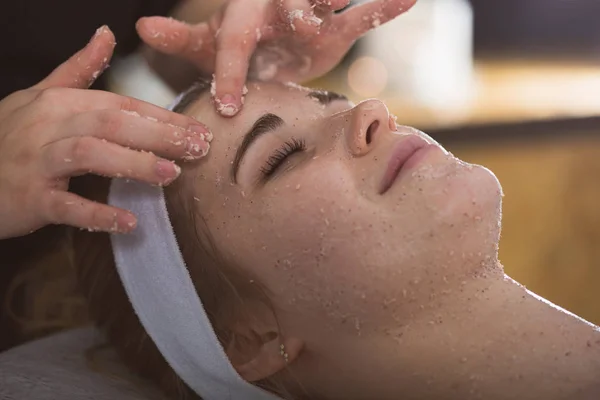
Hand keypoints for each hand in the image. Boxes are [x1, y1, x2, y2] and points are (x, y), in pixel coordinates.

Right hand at [0, 26, 211, 239]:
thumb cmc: (10, 135)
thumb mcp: (41, 96)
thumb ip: (78, 69)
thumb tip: (107, 33)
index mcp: (60, 101)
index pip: (122, 104)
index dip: (163, 117)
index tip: (199, 130)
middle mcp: (49, 125)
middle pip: (111, 122)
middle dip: (158, 134)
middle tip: (197, 149)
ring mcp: (37, 161)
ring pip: (90, 154)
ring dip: (133, 164)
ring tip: (171, 176)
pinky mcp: (29, 198)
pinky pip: (66, 205)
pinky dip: (97, 214)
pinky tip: (129, 223)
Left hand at [137, 0, 416, 116]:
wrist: (269, 26)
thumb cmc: (237, 36)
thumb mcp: (208, 41)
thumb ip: (182, 39)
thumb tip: (140, 27)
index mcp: (242, 18)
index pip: (231, 42)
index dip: (227, 72)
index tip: (227, 107)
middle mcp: (278, 9)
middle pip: (290, 10)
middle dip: (299, 15)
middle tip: (303, 21)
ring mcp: (311, 14)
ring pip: (328, 3)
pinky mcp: (336, 29)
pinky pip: (362, 16)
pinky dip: (384, 7)